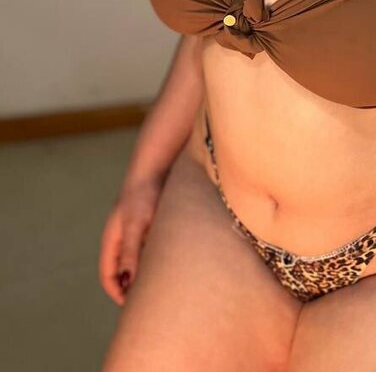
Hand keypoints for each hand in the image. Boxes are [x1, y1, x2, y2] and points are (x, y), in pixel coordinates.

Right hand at [98, 173, 165, 305]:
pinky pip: (148, 247)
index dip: (117, 292)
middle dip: (131, 286)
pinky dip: (155, 258)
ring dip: (144, 272)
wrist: (157, 164)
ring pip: (136, 259)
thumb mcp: (137, 224)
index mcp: (112, 238)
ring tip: (161, 285)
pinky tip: (171, 261)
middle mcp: (121, 236)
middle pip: (121, 269)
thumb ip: (131, 252)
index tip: (132, 307)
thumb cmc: (145, 193)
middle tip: (147, 302)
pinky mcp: (150, 222)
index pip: (107, 275)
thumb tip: (127, 283)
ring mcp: (134, 228)